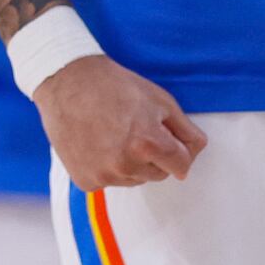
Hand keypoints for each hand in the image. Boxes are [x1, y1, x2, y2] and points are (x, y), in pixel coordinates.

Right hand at [36, 55, 208, 189]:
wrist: (68, 83)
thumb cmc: (116, 86)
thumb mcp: (159, 99)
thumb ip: (184, 129)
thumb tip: (196, 151)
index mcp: (148, 144)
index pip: (182, 166)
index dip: (181, 151)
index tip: (172, 139)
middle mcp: (126, 165)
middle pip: (159, 174)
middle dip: (157, 155)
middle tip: (138, 128)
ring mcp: (103, 176)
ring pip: (135, 179)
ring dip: (134, 162)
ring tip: (117, 133)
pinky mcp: (85, 181)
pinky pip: (111, 181)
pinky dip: (110, 167)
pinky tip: (100, 143)